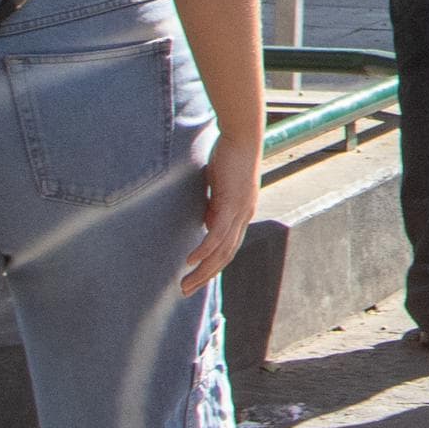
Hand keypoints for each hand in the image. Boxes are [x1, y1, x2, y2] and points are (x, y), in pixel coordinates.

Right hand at [178, 149, 261, 293]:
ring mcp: (239, 211)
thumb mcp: (219, 187)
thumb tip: (205, 221)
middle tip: (186, 290)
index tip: (194, 278)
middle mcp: (243, 216)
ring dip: (203, 270)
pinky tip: (190, 261)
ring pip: (221, 250)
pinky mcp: (230, 203)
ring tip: (185, 283)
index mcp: (241, 214)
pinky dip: (204, 250)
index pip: (228, 248)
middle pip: (225, 256)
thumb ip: (214, 206)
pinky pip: (217, 233)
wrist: (243, 136)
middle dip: (205, 276)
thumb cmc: (230, 156)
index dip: (212, 266)